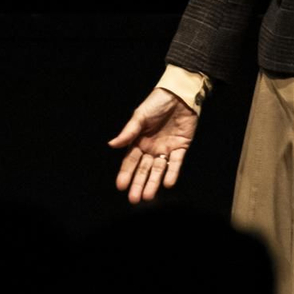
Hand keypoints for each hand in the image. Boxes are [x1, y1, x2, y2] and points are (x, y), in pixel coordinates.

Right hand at [109, 88, 197, 203]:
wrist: (179, 95)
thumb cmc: (156, 103)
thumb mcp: (140, 116)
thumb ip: (128, 132)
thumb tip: (111, 145)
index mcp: (139, 141)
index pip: (130, 161)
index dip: (126, 173)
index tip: (121, 186)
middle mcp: (151, 148)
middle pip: (144, 169)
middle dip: (139, 184)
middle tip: (135, 199)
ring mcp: (166, 149)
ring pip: (159, 170)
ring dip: (154, 182)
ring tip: (148, 196)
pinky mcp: (181, 147)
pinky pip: (176, 163)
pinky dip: (172, 172)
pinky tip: (168, 183)